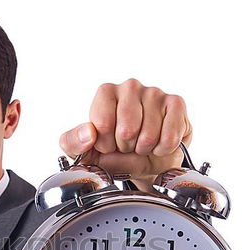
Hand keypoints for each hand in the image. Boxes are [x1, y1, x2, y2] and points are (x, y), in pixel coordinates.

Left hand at [59, 78, 192, 192]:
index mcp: (106, 93)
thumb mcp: (86, 151)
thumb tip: (89, 133)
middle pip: (127, 130)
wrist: (143, 161)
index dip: (105, 143)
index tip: (108, 144)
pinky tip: (158, 144)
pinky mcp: (176, 103)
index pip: (102, 124)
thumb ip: (74, 142)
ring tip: (142, 144)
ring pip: (149, 136)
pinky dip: (163, 149)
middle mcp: (130, 87)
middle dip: (126, 147)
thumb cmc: (113, 152)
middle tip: (127, 145)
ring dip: (144, 149)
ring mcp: (155, 92)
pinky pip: (169, 137)